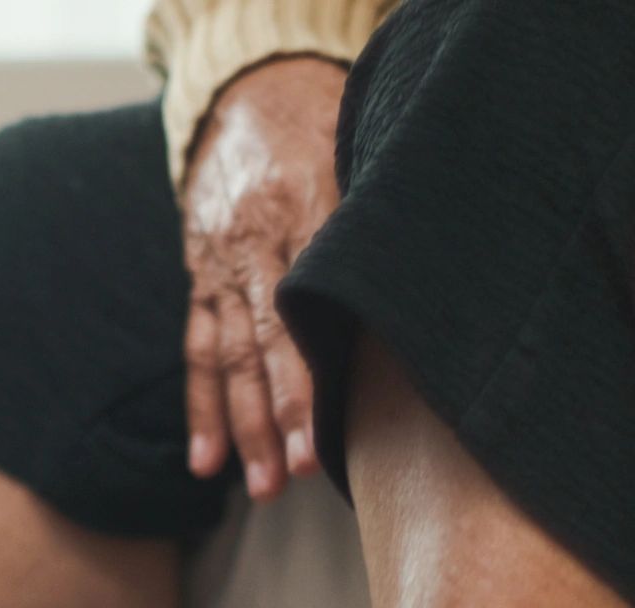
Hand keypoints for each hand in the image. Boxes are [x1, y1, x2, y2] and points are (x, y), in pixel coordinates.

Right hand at [181, 55, 346, 499]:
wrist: (248, 94)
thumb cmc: (324, 129)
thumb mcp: (358, 155)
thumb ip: (383, 218)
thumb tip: (438, 284)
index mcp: (303, 213)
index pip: (305, 309)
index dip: (311, 376)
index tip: (324, 433)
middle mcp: (255, 248)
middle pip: (262, 344)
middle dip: (276, 415)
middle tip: (290, 476)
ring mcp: (223, 268)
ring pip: (225, 357)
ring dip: (239, 426)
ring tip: (255, 487)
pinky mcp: (203, 280)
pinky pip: (196, 350)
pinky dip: (201, 409)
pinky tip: (207, 463)